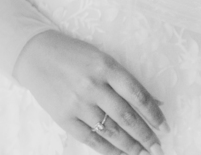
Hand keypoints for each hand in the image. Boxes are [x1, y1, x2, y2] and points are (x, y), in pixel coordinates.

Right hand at [13, 30, 168, 154]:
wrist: (34, 55)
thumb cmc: (72, 55)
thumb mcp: (101, 58)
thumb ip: (126, 80)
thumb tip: (157, 102)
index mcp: (105, 66)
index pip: (137, 95)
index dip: (154, 115)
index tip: (165, 128)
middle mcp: (92, 85)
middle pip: (127, 117)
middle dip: (146, 136)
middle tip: (157, 148)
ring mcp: (77, 103)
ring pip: (112, 131)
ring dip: (131, 146)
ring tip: (142, 153)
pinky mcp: (64, 117)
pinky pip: (91, 139)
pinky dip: (109, 150)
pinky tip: (120, 154)